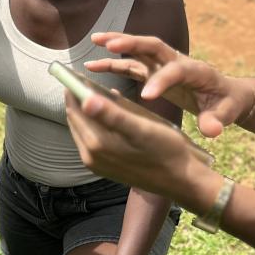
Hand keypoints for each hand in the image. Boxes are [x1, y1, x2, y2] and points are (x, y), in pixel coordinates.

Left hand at [64, 87, 200, 197]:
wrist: (180, 180)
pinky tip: (109, 115)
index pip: (74, 111)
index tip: (76, 73)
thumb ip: (111, 114)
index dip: (73, 90)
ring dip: (88, 112)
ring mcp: (96, 164)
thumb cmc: (165, 150)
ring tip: (98, 94)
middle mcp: (90, 156)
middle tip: (85, 80)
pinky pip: (93, 140)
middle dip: (78, 100)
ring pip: (84, 130)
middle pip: (76, 121)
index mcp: (96, 144)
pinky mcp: (105, 168)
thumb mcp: (140, 128)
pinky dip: (96, 124)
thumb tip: (85, 99)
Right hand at [83, 32, 250, 137]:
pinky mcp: (155, 71)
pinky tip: (92, 67)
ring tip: (94, 41)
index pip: (175, 71)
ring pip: (138, 50)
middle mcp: (177, 61)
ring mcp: (164, 65)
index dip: (161, 81)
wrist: (227, 94)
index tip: (145, 97)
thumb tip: (211, 130)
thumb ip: (218, 120)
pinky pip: (131, 64)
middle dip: (130, 43)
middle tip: (107, 43)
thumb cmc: (227, 104)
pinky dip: (113, 63)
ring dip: (117, 44)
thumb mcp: (227, 113)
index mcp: (195, 70)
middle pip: (153, 46)